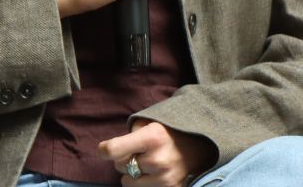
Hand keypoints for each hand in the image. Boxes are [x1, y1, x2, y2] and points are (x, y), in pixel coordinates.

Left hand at [98, 120, 215, 186]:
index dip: (105, 150)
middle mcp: (158, 160)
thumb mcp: (148, 123)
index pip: (114, 150)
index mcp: (152, 138)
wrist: (198, 144)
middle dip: (124, 159)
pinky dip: (142, 184)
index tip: (104, 150)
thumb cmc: (167, 132)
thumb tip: (107, 151)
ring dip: (132, 174)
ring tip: (147, 163)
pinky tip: (153, 174)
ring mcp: (165, 178)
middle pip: (120, 166)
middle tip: (139, 152)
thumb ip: (128, 135)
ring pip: (127, 182)